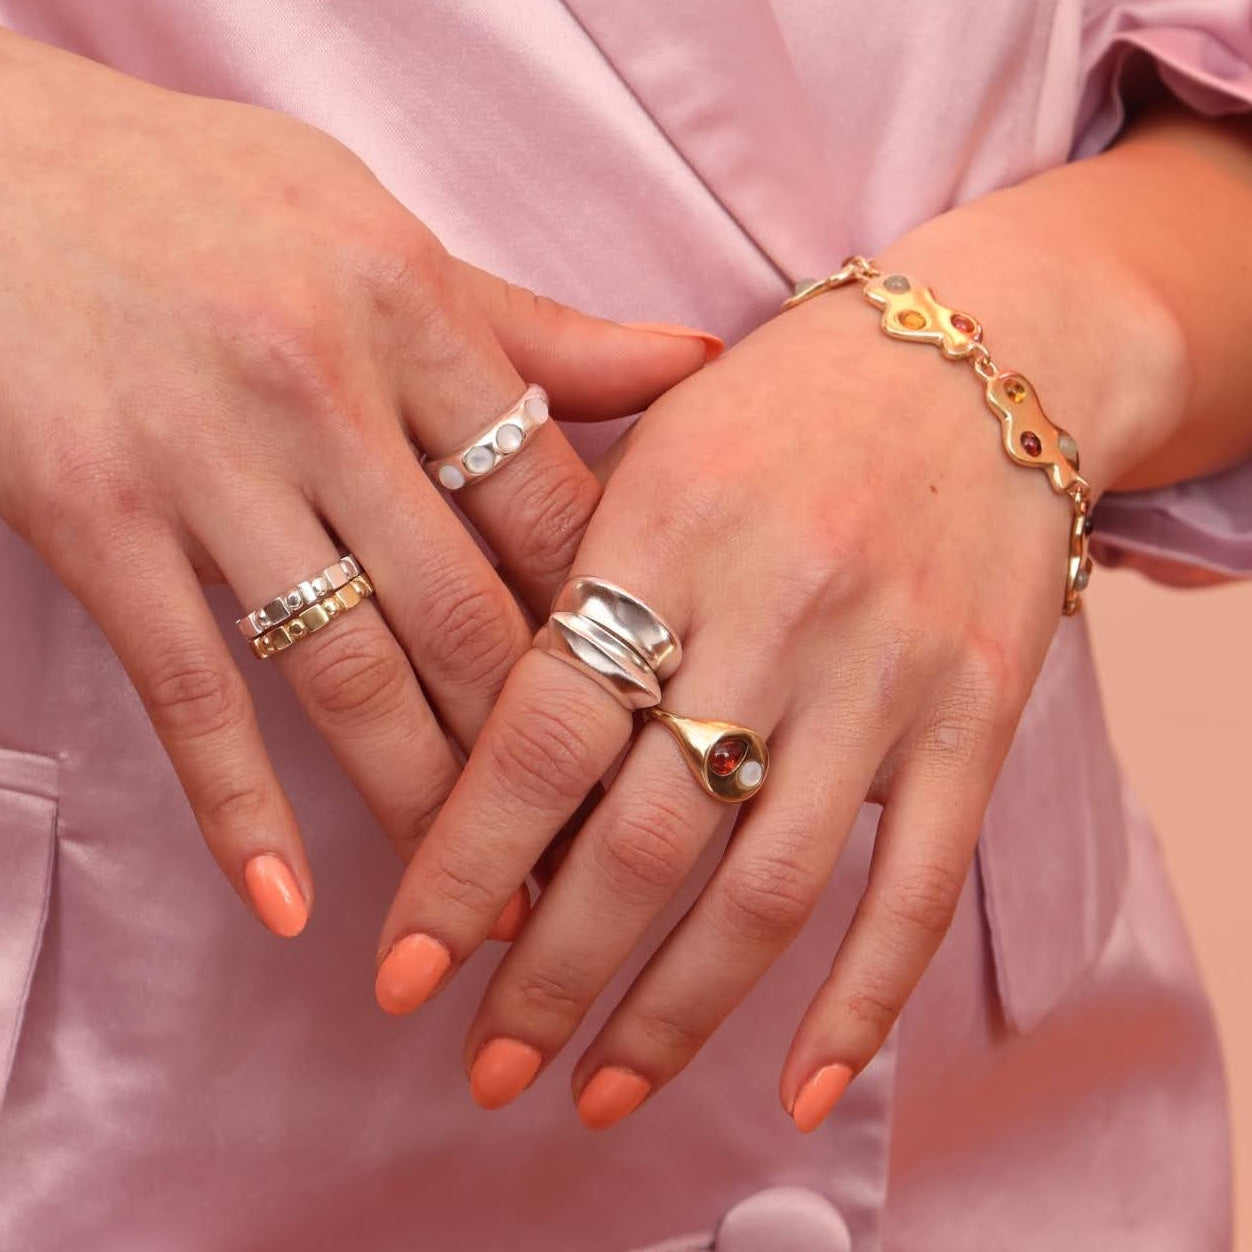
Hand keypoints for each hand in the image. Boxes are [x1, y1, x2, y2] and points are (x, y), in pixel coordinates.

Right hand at [0, 31, 712, 935]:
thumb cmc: (205, 198)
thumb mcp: (383, 232)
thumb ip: (534, 327)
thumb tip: (694, 360)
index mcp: (412, 309)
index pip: (547, 505)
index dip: (609, 627)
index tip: (646, 723)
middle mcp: (317, 387)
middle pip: (464, 611)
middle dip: (536, 754)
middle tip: (590, 858)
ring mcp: (201, 460)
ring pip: (344, 670)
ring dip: (420, 806)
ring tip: (478, 909)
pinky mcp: (91, 517)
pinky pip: (186, 687)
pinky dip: (237, 805)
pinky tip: (288, 899)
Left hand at [369, 224, 1172, 1125]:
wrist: (982, 356)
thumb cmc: (786, 401)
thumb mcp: (652, 439)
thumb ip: (564, 570)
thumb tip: (480, 743)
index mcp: (665, 531)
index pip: (541, 737)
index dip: (461, 869)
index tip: (399, 974)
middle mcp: (775, 611)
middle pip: (642, 839)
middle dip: (550, 973)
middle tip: (485, 1063)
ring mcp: (887, 674)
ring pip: (765, 886)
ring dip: (672, 1013)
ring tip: (598, 1089)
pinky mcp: (978, 717)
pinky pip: (917, 884)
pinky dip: (859, 1002)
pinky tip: (797, 1085)